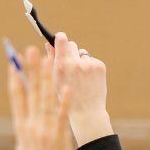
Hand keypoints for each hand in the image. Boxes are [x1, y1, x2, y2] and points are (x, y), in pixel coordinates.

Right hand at [9, 45, 72, 149]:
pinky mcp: (58, 137)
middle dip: (30, 70)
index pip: (16, 98)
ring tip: (47, 59)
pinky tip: (66, 86)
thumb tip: (22, 124)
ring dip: (46, 77)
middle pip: (30, 92)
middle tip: (30, 49)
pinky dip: (63, 100)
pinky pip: (61, 115)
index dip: (15, 79)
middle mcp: (30, 126)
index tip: (12, 63)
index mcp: (21, 128)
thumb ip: (24, 134)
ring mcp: (44, 131)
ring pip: (45, 99)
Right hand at [51, 31, 111, 146]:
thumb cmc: (66, 97)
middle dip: (70, 50)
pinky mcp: (100, 67)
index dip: (60, 38)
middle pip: (72, 44)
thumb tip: (49, 43)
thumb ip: (51, 60)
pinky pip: (92, 61)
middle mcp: (75, 63)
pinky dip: (90, 68)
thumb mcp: (54, 80)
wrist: (86, 112)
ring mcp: (89, 65)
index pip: (62, 40)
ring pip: (83, 54)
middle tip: (69, 62)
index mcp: (61, 66)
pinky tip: (87, 79)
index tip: (59, 38)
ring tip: (79, 77)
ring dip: (80, 61)